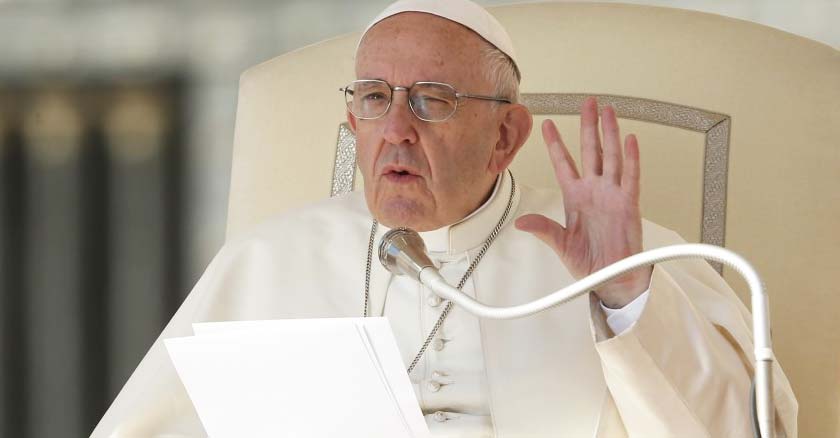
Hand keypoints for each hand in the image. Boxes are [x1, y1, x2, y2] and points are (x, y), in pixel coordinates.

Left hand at [515, 97, 650, 308]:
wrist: (611, 279)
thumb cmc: (588, 262)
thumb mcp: (560, 244)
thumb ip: (543, 230)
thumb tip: (521, 223)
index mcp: (574, 197)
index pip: (563, 163)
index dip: (556, 143)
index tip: (547, 124)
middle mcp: (594, 191)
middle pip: (590, 151)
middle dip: (588, 126)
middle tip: (588, 103)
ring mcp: (612, 195)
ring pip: (611, 157)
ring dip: (610, 134)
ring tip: (608, 111)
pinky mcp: (628, 204)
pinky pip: (630, 177)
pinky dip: (631, 159)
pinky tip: (629, 139)